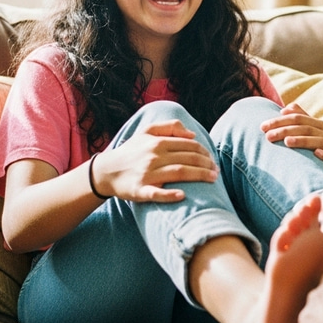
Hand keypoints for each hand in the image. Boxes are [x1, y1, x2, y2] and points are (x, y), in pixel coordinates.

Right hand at [91, 120, 218, 201]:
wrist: (106, 171)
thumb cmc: (131, 151)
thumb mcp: (146, 132)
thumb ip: (170, 127)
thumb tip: (192, 134)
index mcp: (157, 143)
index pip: (188, 146)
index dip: (204, 152)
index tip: (213, 160)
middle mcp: (153, 157)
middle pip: (187, 159)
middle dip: (206, 164)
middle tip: (217, 171)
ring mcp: (147, 174)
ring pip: (178, 173)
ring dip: (198, 176)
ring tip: (212, 179)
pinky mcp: (140, 190)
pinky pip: (156, 193)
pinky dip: (170, 195)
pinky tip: (183, 195)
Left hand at [261, 102, 322, 176]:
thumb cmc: (315, 148)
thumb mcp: (307, 133)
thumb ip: (298, 119)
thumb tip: (285, 109)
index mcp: (317, 124)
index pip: (297, 118)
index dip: (280, 121)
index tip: (262, 127)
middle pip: (305, 128)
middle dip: (285, 130)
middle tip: (268, 136)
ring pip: (318, 140)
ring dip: (302, 140)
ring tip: (287, 142)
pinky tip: (315, 153)